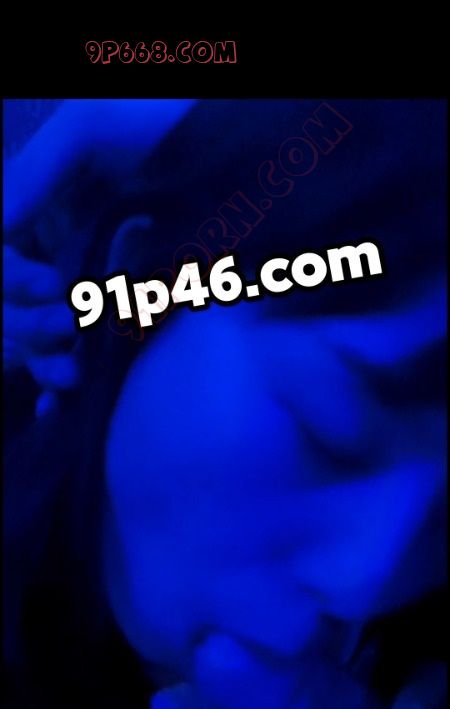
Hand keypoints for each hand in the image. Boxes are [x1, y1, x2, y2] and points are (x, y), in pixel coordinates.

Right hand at [3, 99, 194, 409]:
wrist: (253, 154)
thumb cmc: (170, 125)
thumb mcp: (89, 130)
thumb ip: (32, 174)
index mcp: (44, 213)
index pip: (4, 268)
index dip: (11, 282)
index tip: (47, 286)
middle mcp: (63, 254)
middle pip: (14, 309)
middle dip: (28, 325)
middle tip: (69, 323)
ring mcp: (97, 290)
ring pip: (42, 341)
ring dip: (44, 363)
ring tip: (74, 376)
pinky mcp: (134, 321)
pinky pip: (87, 361)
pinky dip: (61, 390)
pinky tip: (58, 408)